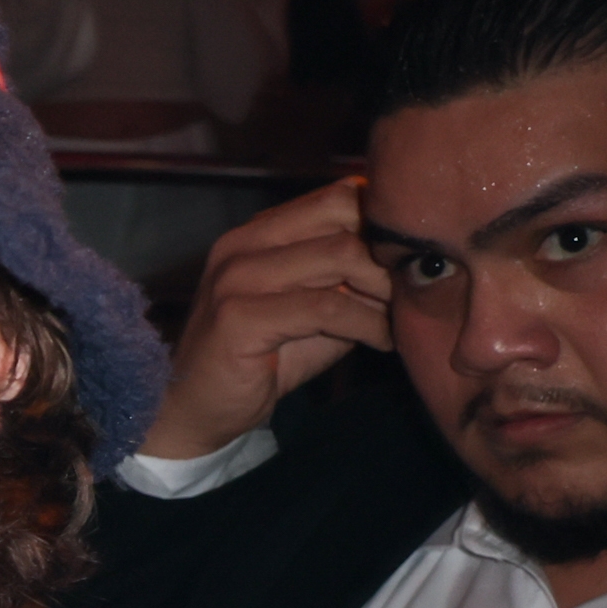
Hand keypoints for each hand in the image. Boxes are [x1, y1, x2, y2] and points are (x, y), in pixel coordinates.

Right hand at [144, 174, 385, 456]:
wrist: (196, 412)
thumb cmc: (261, 361)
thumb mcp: (313, 310)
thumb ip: (348, 279)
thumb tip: (409, 258)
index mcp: (257, 234)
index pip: (335, 196)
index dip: (381, 222)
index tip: (409, 259)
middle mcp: (241, 245)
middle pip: (342, 216)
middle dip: (387, 253)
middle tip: (410, 290)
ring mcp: (235, 278)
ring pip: (339, 256)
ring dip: (383, 290)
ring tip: (398, 316)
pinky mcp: (237, 317)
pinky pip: (325, 306)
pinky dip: (366, 323)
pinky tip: (382, 341)